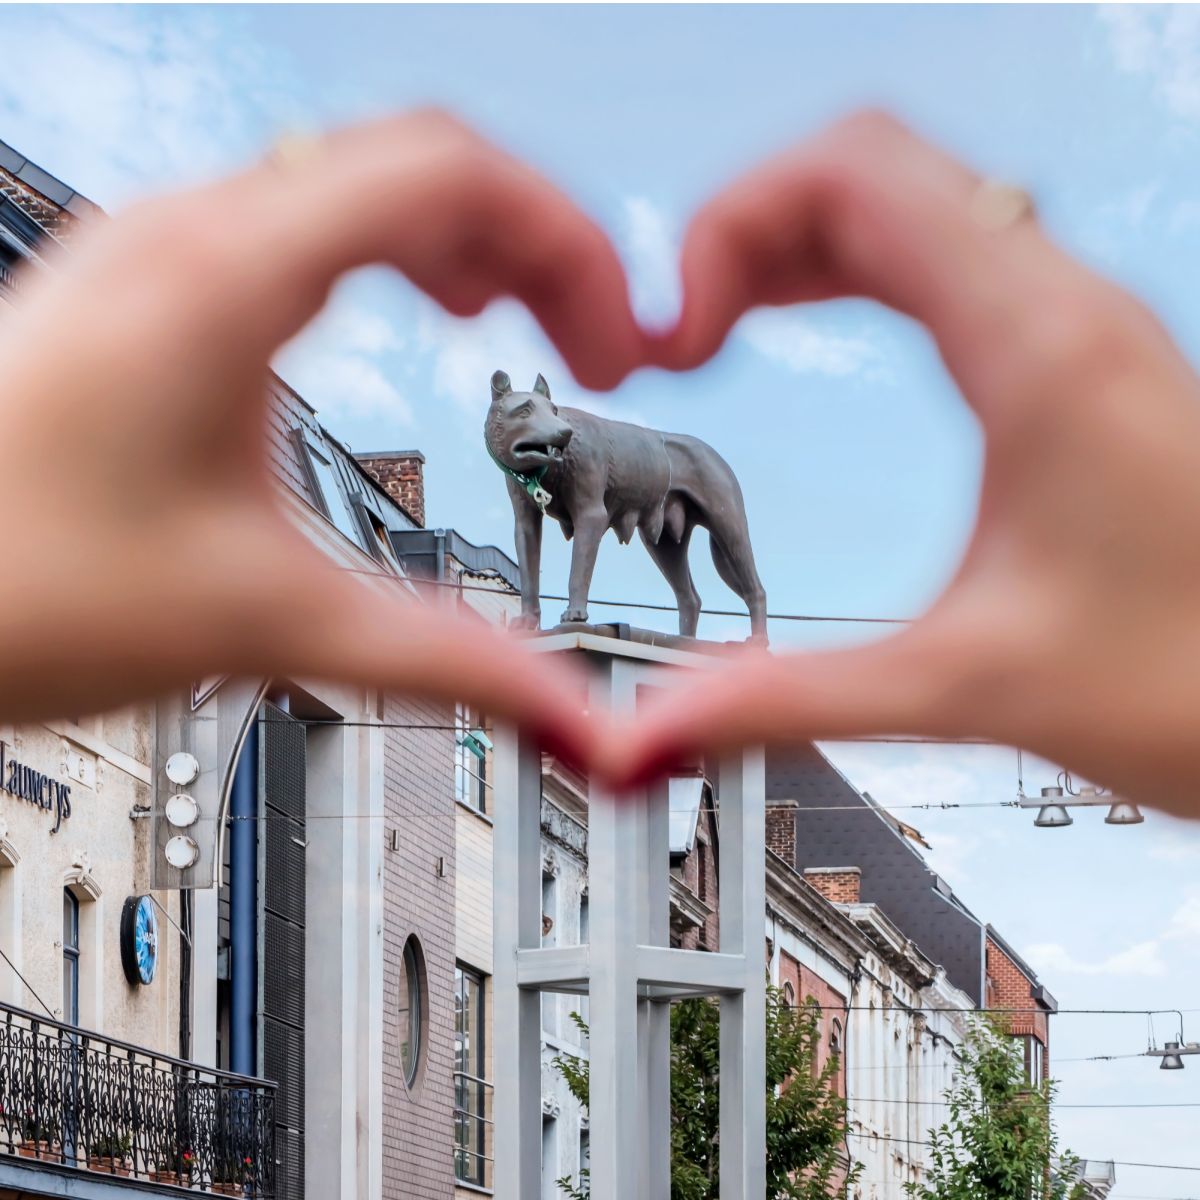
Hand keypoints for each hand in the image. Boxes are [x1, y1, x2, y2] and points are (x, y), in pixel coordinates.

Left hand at [0, 111, 645, 765]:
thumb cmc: (12, 588)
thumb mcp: (264, 619)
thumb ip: (441, 656)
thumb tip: (562, 707)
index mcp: (222, 279)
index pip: (449, 173)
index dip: (565, 245)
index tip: (615, 341)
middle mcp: (185, 234)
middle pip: (416, 159)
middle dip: (530, 244)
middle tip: (589, 339)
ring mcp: (157, 251)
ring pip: (354, 177)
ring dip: (460, 239)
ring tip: (513, 315)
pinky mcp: (144, 291)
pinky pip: (298, 219)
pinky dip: (388, 252)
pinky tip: (405, 310)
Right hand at [619, 111, 1199, 815]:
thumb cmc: (1192, 678)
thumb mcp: (966, 685)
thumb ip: (794, 697)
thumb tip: (665, 722)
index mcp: (1038, 350)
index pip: (854, 175)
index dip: (733, 223)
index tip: (681, 322)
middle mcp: (1065, 307)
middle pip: (870, 167)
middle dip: (750, 227)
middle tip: (687, 325)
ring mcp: (1076, 322)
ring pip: (909, 197)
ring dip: (798, 242)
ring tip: (723, 321)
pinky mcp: (1075, 355)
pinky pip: (943, 251)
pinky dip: (852, 264)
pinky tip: (812, 318)